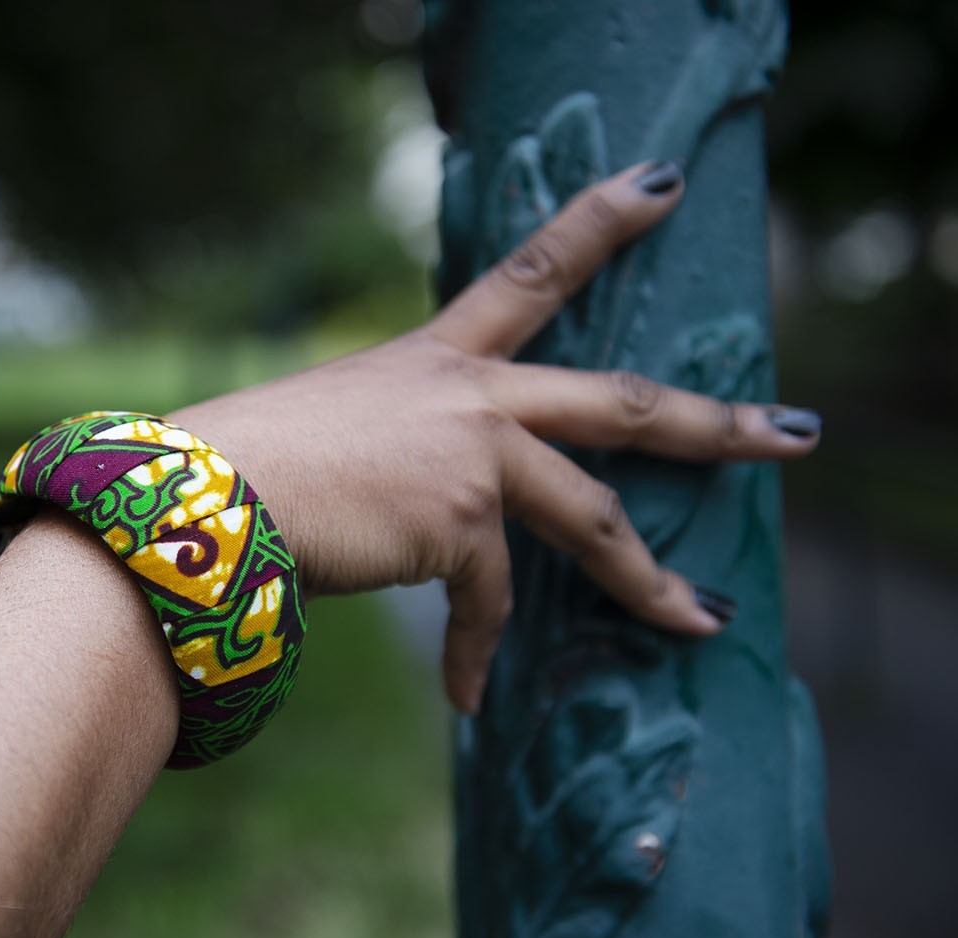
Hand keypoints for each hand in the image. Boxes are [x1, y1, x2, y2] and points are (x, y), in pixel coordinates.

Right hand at [169, 161, 819, 712]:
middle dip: (714, 422)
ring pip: (593, 519)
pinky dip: (473, 654)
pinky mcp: (460, 520)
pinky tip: (465, 697)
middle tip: (792, 435)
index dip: (599, 223)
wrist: (199, 497)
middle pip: (617, 400)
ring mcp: (472, 453)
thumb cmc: (239, 467)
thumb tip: (416, 512)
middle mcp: (468, 393)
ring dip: (650, 581)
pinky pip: (489, 603)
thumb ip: (396, 446)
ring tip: (697, 620)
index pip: (530, 271)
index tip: (661, 185)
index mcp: (433, 357)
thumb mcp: (333, 428)